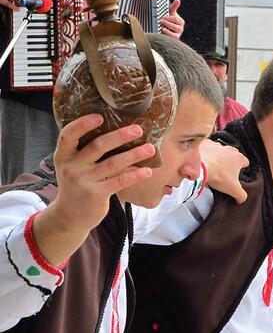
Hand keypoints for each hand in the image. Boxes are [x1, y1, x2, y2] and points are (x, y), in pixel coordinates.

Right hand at [32, 114, 155, 264]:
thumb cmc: (77, 184)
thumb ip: (85, 151)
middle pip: (97, 146)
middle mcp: (71, 167)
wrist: (70, 216)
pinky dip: (135, 175)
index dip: (82, 124)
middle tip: (138, 129)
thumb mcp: (73, 166)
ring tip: (150, 148)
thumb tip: (116, 129)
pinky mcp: (97, 195)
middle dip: (119, 136)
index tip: (100, 116)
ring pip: (113, 163)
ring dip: (134, 154)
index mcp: (63, 156)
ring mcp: (84, 182)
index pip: (68, 135)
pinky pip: (119, 181)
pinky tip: (148, 171)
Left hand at [160, 0, 184, 38]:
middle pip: (176, 27)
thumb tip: (178, 0)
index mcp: (180, 22)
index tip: (163, 16)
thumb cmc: (168, 20)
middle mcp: (180, 28)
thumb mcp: (170, 13)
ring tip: (162, 27)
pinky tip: (163, 31)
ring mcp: (178, 34)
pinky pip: (173, 38)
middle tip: (161, 21)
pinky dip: (168, 34)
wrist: (165, 29)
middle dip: (168, 23)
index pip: (176, 20)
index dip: (169, 18)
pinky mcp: (174, 39)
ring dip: (168, 29)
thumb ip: (174, 7)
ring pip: (175, 33)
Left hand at [201, 139, 249, 203]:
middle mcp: (230, 150)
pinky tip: (205, 161)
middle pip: (234, 155)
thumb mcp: (233, 189)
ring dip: (219, 157)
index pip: (246, 162)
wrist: (200, 167)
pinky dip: (208, 153)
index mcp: (239, 159)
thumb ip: (241, 195)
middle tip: (225, 172)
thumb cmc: (218, 175)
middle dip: (231, 162)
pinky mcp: (207, 144)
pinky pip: (209, 148)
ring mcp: (218, 146)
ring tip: (214, 167)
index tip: (237, 174)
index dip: (242, 169)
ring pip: (222, 151)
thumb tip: (242, 198)